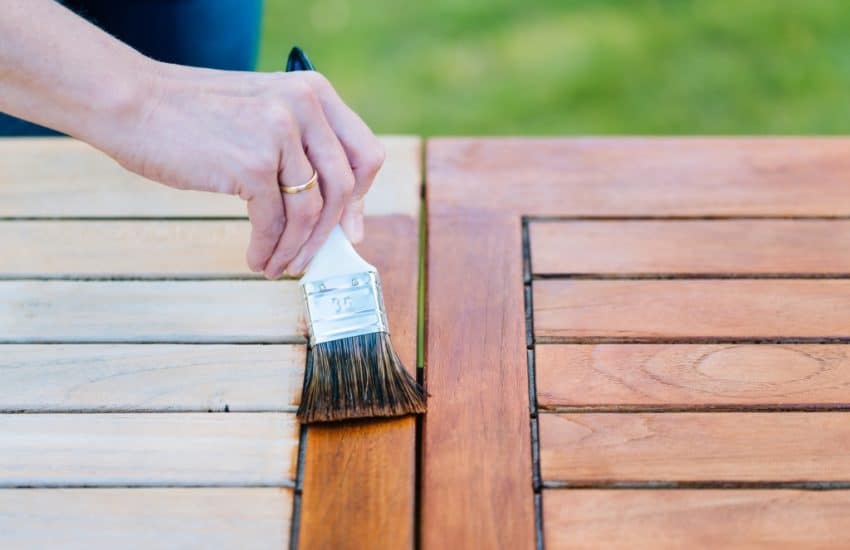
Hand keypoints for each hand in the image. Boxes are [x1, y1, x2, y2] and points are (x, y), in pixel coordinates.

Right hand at [95, 62, 383, 278]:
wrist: (132, 102)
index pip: (365, 152)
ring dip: (297, 248)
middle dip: (330, 233)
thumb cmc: (191, 114)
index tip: (350, 227)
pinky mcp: (252, 164)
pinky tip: (258, 259)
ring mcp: (280, 134)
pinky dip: (270, 249)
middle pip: (344, 187)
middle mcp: (304, 106)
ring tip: (280, 265)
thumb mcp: (262, 111)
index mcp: (314, 91)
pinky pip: (275, 222)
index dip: (362, 198)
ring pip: (310, 211)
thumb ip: (299, 145)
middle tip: (313, 258)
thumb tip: (329, 206)